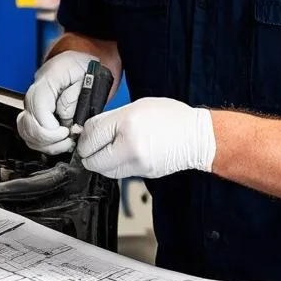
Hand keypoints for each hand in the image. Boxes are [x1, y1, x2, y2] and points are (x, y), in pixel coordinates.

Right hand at [17, 50, 96, 154]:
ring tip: (64, 142)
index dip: (50, 129)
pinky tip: (59, 141)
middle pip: (28, 126)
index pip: (37, 111)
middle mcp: (34, 95)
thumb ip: (74, 97)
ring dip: (46, 144)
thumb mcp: (86, 75)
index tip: (67, 132)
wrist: (80, 61)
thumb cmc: (83, 66)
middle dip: (48, 140)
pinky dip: (44, 144)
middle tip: (67, 140)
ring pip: (26, 133)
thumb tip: (64, 117)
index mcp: (45, 82)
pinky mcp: (36, 115)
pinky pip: (31, 135)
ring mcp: (32, 106)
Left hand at [76, 98, 215, 178]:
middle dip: (87, 154)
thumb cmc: (171, 117)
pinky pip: (118, 173)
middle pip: (93, 159)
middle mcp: (130, 145)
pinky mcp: (142, 174)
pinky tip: (121, 155)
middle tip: (89, 148)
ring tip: (105, 151)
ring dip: (100, 162)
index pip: (91, 135)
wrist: (197, 137)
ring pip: (104, 170)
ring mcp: (137, 163)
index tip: (83, 138)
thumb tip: (89, 129)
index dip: (83, 138)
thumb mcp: (137, 106)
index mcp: (127, 123)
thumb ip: (110, 118)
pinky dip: (114, 166)